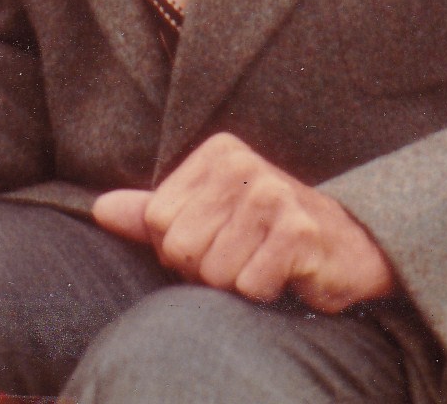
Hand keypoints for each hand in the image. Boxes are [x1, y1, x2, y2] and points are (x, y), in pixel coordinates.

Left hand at [92, 132, 395, 313]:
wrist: (348, 246)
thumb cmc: (264, 232)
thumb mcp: (206, 213)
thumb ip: (150, 213)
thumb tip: (98, 209)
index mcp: (217, 153)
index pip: (158, 220)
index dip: (181, 247)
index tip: (219, 237)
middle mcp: (245, 165)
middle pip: (182, 248)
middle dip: (206, 269)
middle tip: (243, 255)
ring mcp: (274, 196)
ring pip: (213, 272)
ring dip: (236, 282)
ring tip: (263, 263)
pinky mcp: (299, 233)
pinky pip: (248, 287)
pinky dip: (263, 293)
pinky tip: (285, 274)